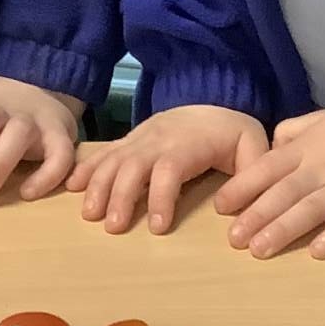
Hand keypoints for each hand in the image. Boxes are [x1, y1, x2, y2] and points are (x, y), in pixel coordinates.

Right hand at [66, 105, 267, 233]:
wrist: (212, 98)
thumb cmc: (232, 132)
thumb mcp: (253, 146)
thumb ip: (252, 173)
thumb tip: (233, 207)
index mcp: (190, 142)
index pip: (170, 167)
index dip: (160, 196)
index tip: (157, 227)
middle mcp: (160, 137)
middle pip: (134, 164)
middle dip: (121, 195)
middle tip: (114, 228)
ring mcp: (141, 137)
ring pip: (114, 158)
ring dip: (99, 185)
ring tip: (90, 215)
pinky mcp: (129, 140)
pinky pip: (105, 152)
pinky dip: (87, 168)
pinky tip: (71, 186)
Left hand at [214, 107, 324, 259]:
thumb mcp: (321, 119)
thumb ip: (292, 132)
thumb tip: (268, 148)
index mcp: (305, 149)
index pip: (267, 168)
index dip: (243, 186)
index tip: (221, 206)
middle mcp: (320, 169)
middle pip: (283, 193)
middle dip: (256, 216)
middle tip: (233, 240)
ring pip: (310, 209)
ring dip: (284, 229)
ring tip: (260, 250)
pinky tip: (317, 251)